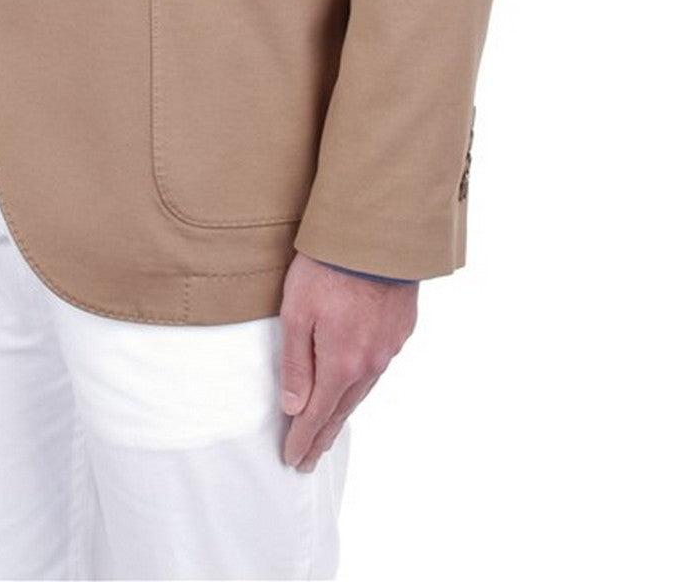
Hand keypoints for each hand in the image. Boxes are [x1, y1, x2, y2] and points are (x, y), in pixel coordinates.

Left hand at [278, 250, 417, 469]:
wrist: (377, 234)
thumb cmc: (328, 268)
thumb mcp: (297, 312)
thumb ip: (296, 363)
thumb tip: (293, 406)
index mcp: (342, 364)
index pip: (317, 414)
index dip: (303, 439)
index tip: (293, 459)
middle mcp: (370, 363)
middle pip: (342, 410)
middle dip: (322, 436)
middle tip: (309, 458)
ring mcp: (389, 347)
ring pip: (362, 390)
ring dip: (343, 412)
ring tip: (328, 428)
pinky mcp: (400, 329)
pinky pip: (378, 367)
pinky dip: (362, 383)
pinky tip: (355, 383)